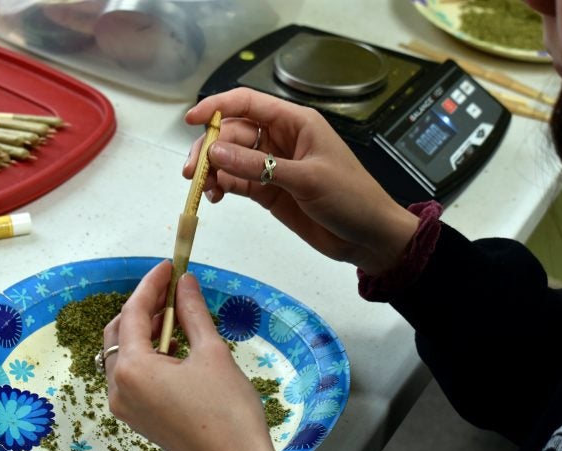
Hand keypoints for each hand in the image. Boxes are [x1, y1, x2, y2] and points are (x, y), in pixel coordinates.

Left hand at [103, 260, 277, 450]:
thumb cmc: (227, 411)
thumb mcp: (211, 352)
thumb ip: (192, 312)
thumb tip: (184, 283)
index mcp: (133, 370)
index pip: (133, 313)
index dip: (151, 285)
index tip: (168, 267)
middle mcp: (119, 389)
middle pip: (119, 333)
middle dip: (143, 307)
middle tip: (171, 289)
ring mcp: (125, 406)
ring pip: (123, 354)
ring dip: (145, 330)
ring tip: (177, 315)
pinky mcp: (137, 416)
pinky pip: (132, 375)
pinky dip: (147, 354)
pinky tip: (174, 345)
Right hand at [183, 87, 418, 275]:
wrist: (369, 236)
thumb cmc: (351, 197)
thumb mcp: (306, 178)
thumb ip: (260, 166)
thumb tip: (216, 153)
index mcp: (295, 122)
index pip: (248, 103)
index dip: (217, 107)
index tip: (192, 120)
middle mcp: (280, 139)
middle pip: (233, 133)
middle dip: (210, 149)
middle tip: (194, 172)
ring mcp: (273, 166)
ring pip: (231, 159)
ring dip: (214, 170)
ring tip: (205, 189)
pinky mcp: (270, 191)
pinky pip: (238, 182)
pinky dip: (223, 187)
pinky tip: (216, 196)